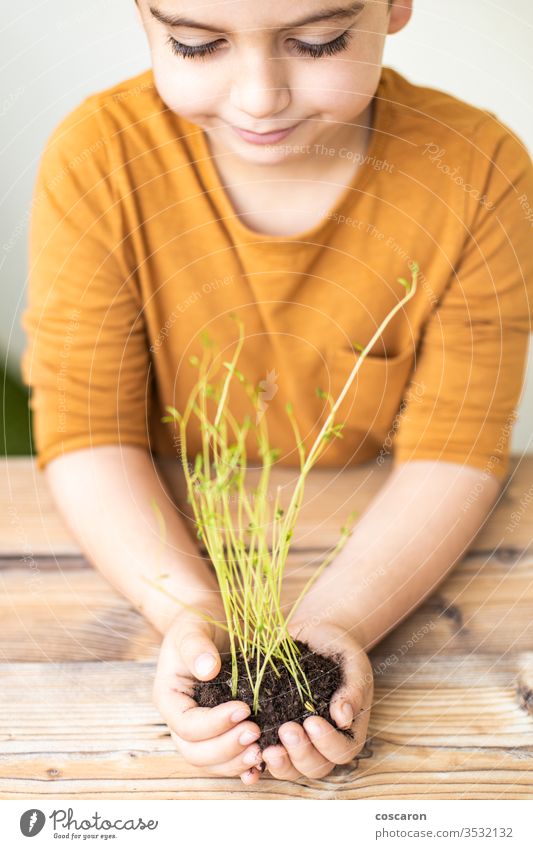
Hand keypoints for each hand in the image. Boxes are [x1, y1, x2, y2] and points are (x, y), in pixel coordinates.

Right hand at [153, 602, 263, 784]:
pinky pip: (227, 758)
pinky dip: (243, 766)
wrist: (210, 622)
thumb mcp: (192, 628)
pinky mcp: (222, 730)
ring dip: (235, 761)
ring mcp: (202, 729)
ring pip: (211, 762)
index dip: (214, 723)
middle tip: (255, 733)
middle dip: (225, 749)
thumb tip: (207, 668)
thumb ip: (196, 646)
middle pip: (196, 752)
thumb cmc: (198, 623)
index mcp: (170, 698)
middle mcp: (182, 719)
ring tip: (262, 751)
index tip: (244, 709)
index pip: (186, 725)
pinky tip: (261, 765)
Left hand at [261, 621, 372, 780]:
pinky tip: (249, 751)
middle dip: (300, 753)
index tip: (311, 721)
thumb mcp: (352, 666)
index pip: (341, 751)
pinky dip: (257, 760)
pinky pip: (267, 755)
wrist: (316, 638)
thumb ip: (352, 691)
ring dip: (279, 762)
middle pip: (315, 766)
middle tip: (286, 729)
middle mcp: (322, 744)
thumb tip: (343, 718)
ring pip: (290, 768)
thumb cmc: (340, 652)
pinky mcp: (274, 734)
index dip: (326, 742)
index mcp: (347, 732)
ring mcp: (298, 742)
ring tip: (266, 747)